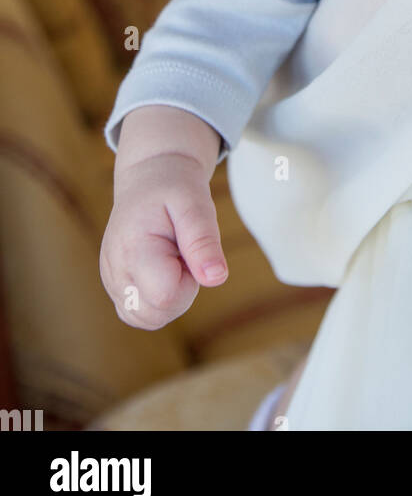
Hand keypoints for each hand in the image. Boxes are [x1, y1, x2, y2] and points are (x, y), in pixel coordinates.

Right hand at [99, 153, 227, 329]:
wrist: (149, 177)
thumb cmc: (175, 187)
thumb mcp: (195, 203)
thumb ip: (204, 241)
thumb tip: (216, 278)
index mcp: (133, 248)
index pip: (165, 297)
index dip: (189, 282)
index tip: (189, 252)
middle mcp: (114, 270)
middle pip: (156, 314)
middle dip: (181, 292)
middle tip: (181, 253)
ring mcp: (111, 280)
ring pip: (147, 319)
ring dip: (170, 297)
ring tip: (171, 258)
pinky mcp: (115, 287)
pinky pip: (139, 313)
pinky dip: (157, 300)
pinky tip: (162, 269)